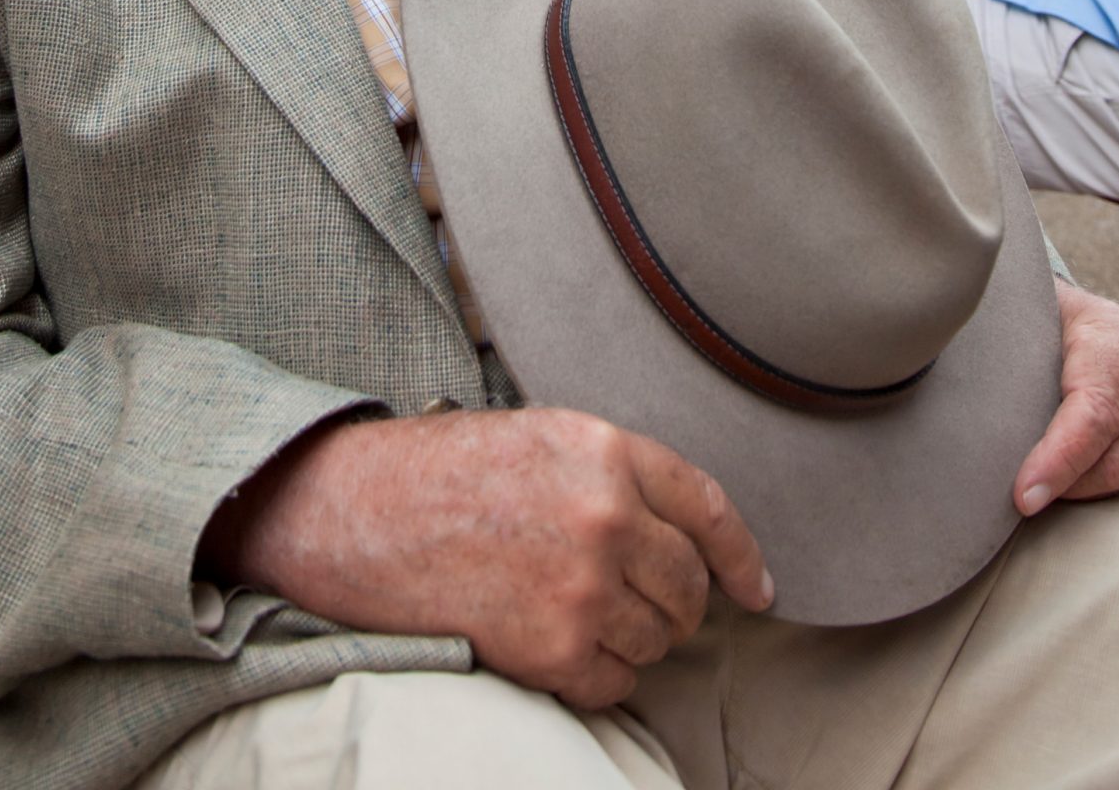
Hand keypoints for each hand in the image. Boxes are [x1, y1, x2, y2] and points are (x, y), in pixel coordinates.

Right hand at [203, 406, 771, 710]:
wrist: (360, 514)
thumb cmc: (446, 472)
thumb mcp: (542, 437)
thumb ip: (617, 476)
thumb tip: (685, 540)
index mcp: (606, 451)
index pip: (709, 509)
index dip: (742, 556)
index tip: (758, 590)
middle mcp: (606, 517)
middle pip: (689, 586)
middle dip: (674, 602)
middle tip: (629, 597)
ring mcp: (584, 586)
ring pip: (658, 639)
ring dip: (629, 637)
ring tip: (570, 607)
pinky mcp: (554, 648)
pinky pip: (616, 682)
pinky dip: (596, 673)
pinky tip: (552, 641)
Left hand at [1014, 279, 1118, 515]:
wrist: (1077, 312)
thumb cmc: (1041, 313)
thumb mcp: (1025, 313)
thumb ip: (1008, 348)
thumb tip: (966, 399)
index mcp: (1118, 336)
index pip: (1096, 411)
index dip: (1060, 457)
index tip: (1024, 494)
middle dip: (1068, 486)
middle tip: (1021, 500)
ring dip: (1081, 489)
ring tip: (1035, 487)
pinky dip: (1096, 485)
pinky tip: (1062, 479)